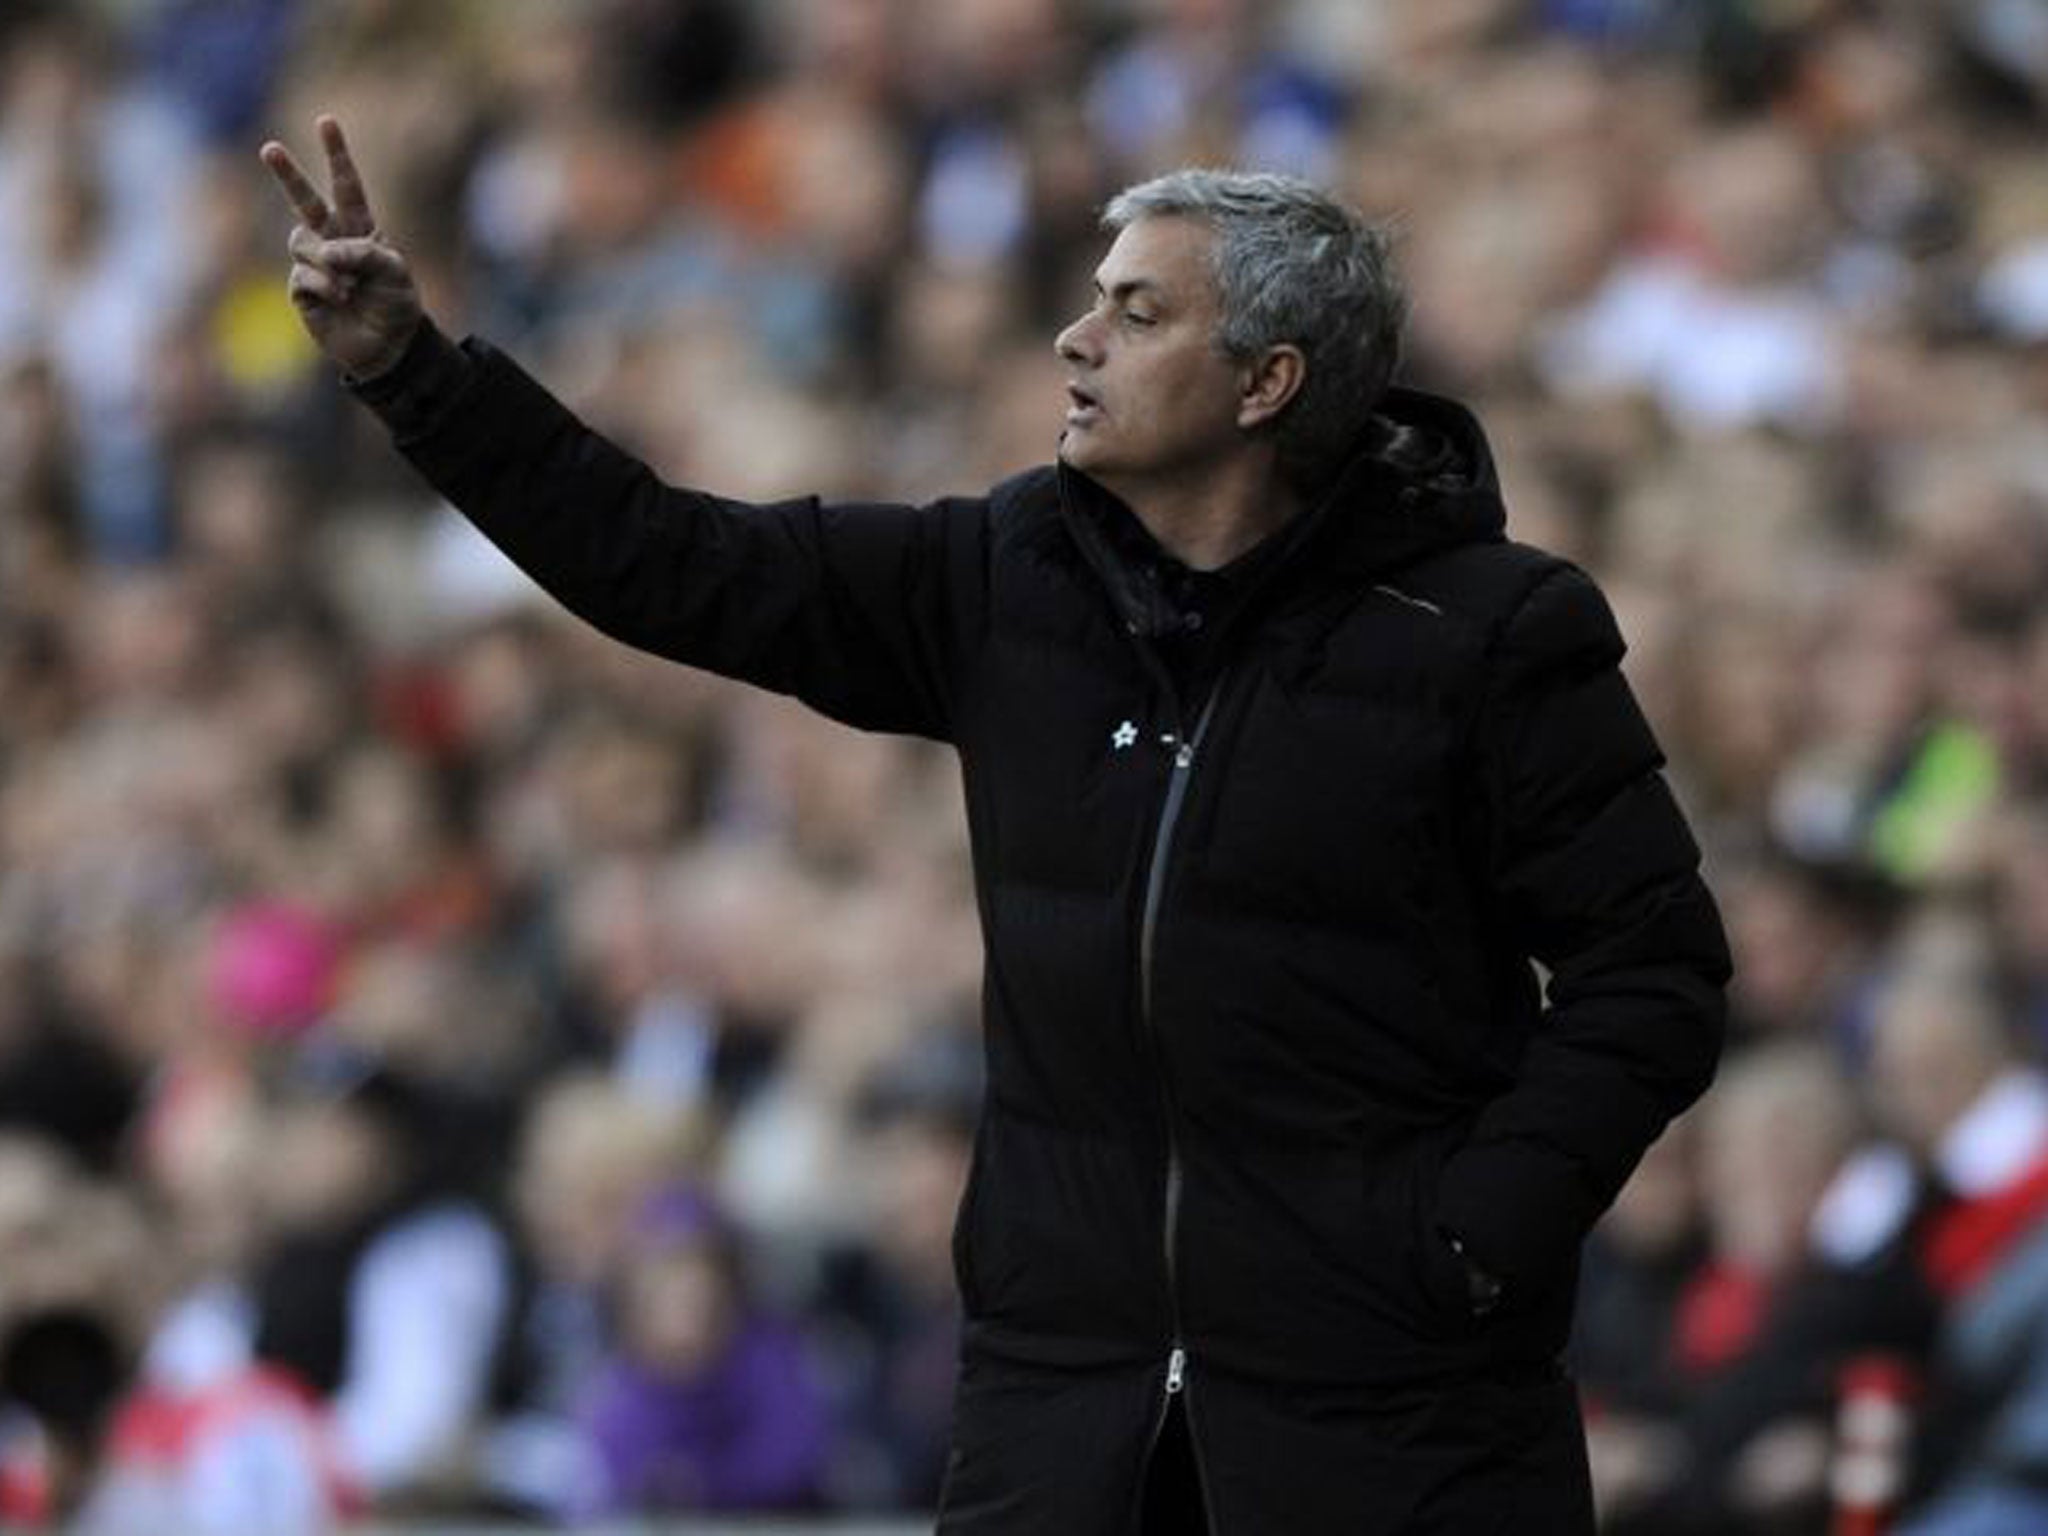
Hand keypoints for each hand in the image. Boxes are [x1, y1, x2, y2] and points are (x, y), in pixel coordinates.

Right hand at [258, 116, 421, 379]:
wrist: (388, 348)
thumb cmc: (396, 306)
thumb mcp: (395, 273)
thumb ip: (363, 252)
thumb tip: (323, 250)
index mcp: (359, 228)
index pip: (346, 186)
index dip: (336, 155)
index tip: (326, 121)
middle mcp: (332, 241)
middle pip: (304, 200)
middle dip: (287, 174)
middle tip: (270, 148)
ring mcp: (314, 264)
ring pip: (301, 241)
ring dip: (327, 261)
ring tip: (349, 287)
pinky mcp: (302, 289)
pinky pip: (304, 274)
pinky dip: (325, 285)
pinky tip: (339, 299)